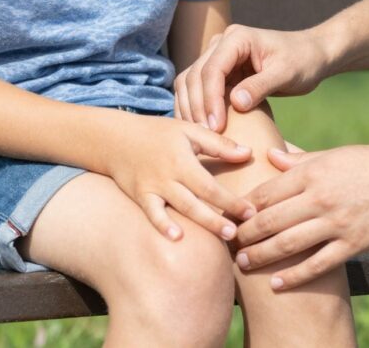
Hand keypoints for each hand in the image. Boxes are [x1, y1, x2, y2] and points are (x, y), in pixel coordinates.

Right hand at [104, 111, 255, 241]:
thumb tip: (249, 153)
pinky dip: (162, 225)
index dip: (231, 200)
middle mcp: (168, 175)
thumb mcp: (189, 131)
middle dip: (219, 218)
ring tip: (221, 238)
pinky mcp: (139, 197)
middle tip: (239, 233)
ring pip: (179, 209)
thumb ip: (219, 144)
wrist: (117, 139)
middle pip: (197, 201)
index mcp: (183, 159)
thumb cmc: (159, 133)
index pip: (211, 184)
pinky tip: (177, 238)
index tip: (251, 212)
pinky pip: (152, 213)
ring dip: (201, 224)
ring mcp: (152, 188)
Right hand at [173, 24, 333, 131]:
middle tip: (206, 137)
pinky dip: (196, 108)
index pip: (212, 69)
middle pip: (195, 76)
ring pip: (190, 82)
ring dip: (191, 109)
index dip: (210, 99)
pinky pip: (199, 89)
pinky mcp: (219, 71)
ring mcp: (217, 56)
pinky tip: (201, 129)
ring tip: (201, 137)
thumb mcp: (286, 74)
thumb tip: (236, 103)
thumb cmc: (303, 61)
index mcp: (236, 37)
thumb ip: (261, 86)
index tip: (216, 127)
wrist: (311, 55)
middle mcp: (221, 43)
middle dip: (198, 107)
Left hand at [233, 144, 368, 288]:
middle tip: (228, 243)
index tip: (229, 214)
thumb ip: (301, 159)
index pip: (267, 191)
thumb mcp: (336, 155)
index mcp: (313, 171)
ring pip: (287, 244)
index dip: (244, 205)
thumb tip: (270, 157)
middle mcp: (320, 197)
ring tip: (243, 264)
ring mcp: (336, 223)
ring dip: (260, 256)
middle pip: (270, 219)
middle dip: (244, 234)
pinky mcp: (353, 244)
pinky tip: (276, 283)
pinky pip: (316, 265)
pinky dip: (293, 276)